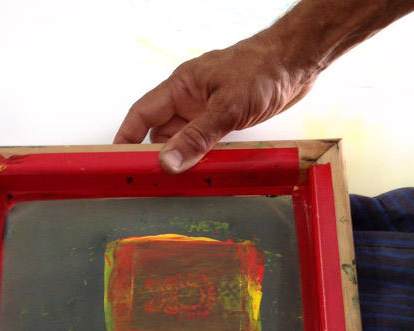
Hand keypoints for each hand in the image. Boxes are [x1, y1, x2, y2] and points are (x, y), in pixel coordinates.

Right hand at [114, 31, 316, 173]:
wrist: (297, 62)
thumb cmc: (262, 69)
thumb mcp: (226, 106)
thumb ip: (197, 136)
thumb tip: (168, 163)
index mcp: (180, 87)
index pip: (142, 114)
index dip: (126, 137)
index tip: (115, 160)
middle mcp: (189, 101)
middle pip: (161, 134)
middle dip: (155, 157)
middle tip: (149, 183)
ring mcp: (206, 112)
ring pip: (183, 142)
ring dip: (181, 161)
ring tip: (174, 185)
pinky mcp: (223, 122)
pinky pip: (204, 145)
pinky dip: (201, 160)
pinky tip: (202, 174)